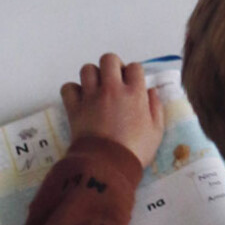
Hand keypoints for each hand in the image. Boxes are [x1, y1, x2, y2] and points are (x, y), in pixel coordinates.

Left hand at [61, 54, 164, 168]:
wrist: (108, 165)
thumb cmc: (135, 150)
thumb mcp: (157, 131)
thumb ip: (155, 107)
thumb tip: (151, 91)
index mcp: (134, 93)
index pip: (135, 67)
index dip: (135, 73)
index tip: (134, 84)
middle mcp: (112, 89)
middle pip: (109, 59)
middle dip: (113, 66)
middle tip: (115, 80)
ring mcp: (91, 96)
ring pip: (87, 69)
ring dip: (93, 76)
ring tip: (97, 88)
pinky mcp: (74, 107)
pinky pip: (68, 88)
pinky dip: (73, 91)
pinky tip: (81, 99)